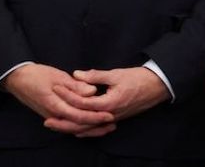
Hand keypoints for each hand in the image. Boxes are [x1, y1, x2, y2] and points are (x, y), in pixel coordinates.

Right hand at [2, 63, 115, 136]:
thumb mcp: (58, 77)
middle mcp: (53, 115)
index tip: (110, 116)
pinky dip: (80, 126)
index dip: (95, 117)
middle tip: (112, 125)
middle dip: (96, 127)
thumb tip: (92, 92)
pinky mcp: (52, 115)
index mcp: (55, 105)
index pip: (79, 115)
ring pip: (73, 127)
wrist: (18, 79)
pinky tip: (90, 126)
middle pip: (77, 126)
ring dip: (89, 129)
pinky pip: (68, 124)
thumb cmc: (37, 75)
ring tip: (105, 127)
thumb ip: (76, 86)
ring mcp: (51, 116)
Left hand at [51, 67, 168, 131]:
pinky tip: (76, 131)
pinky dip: (85, 131)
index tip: (55, 89)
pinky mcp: (116, 119)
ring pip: (88, 129)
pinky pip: (96, 129)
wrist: (158, 86)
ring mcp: (113, 119)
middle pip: (81, 123)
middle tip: (46, 121)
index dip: (67, 95)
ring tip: (56, 126)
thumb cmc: (138, 78)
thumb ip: (95, 76)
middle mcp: (109, 115)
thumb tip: (76, 75)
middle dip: (63, 122)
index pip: (82, 102)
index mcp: (108, 103)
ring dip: (71, 128)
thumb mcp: (116, 74)